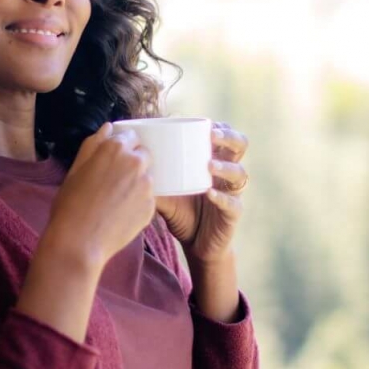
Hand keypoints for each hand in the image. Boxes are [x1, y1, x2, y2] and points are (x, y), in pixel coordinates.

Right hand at [43, 123, 154, 270]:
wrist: (79, 242)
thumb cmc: (70, 204)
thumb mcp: (75, 169)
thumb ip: (93, 144)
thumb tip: (108, 128)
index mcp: (115, 148)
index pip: (130, 136)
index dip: (121, 146)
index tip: (112, 159)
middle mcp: (135, 163)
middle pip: (143, 154)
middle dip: (133, 162)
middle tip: (114, 180)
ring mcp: (146, 186)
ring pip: (147, 177)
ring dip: (136, 182)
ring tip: (116, 199)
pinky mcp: (151, 207)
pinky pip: (148, 198)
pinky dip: (138, 202)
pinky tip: (121, 212)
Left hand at [155, 121, 248, 263]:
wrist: (195, 245)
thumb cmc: (182, 213)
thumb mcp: (165, 192)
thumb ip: (153, 177)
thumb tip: (128, 161)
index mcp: (214, 161)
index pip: (225, 136)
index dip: (221, 127)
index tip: (206, 123)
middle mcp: (227, 174)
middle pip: (241, 146)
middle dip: (229, 137)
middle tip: (212, 136)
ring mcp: (232, 193)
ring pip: (240, 173)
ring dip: (225, 166)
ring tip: (209, 165)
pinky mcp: (233, 214)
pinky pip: (233, 203)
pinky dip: (221, 198)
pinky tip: (210, 194)